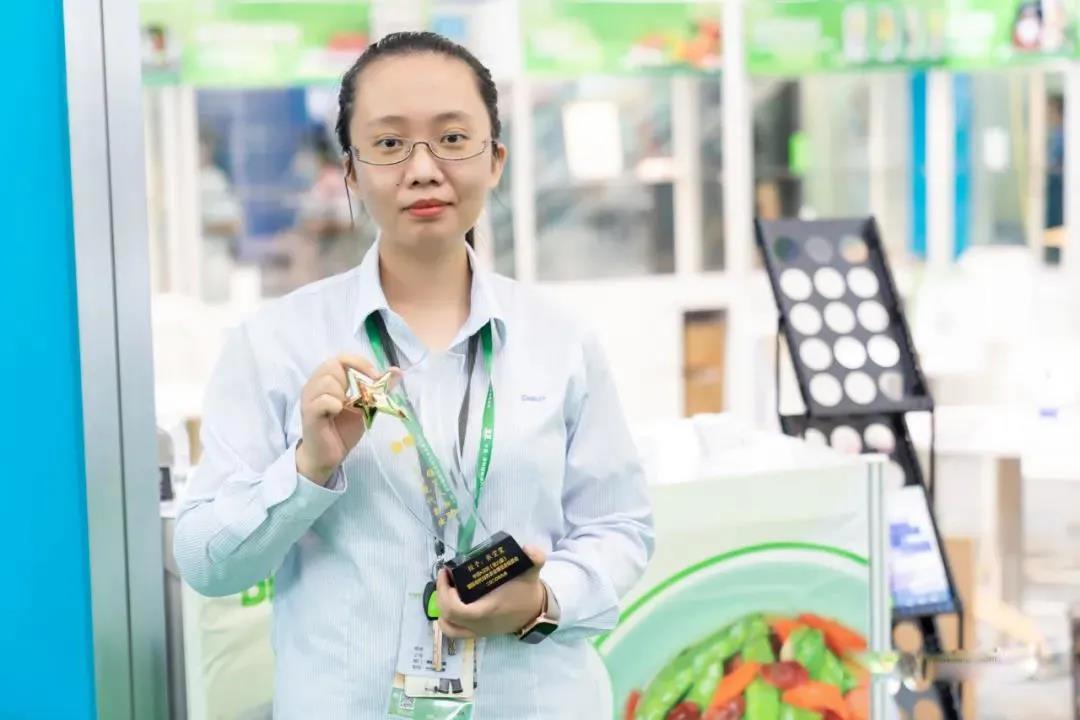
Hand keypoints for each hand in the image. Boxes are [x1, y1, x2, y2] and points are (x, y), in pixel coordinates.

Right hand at [295, 354, 384, 484]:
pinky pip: (322, 400)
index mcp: (327, 379)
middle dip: (349, 381)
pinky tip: (337, 412)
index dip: (360, 363)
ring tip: (342, 409)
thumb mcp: (366, 405)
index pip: (341, 358)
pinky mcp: (309, 413)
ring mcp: (309, 398)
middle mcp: (314, 384)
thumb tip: (397, 370)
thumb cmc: (343, 428)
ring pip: (328, 381)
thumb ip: (379, 388)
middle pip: (332, 365)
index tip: (375, 376)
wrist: (329, 455)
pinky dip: (334, 404)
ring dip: (342, 394)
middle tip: (354, 399)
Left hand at [436, 545, 546, 638]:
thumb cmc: (527, 592)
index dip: (444, 592)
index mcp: (487, 610)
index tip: (446, 572)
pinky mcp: (477, 633)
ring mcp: (477, 630)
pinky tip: (449, 604)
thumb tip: (529, 549)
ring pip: (448, 626)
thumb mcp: (531, 572)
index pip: (455, 609)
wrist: (535, 611)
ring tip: (446, 589)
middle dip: (441, 594)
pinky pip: (455, 632)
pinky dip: (447, 621)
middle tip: (446, 576)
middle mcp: (479, 624)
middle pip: (448, 615)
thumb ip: (534, 558)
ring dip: (442, 608)